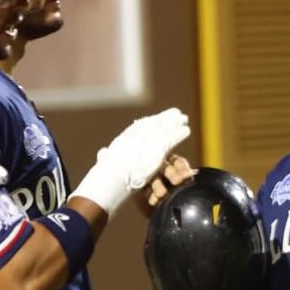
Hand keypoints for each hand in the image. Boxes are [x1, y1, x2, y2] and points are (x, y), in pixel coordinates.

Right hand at [72, 108, 190, 213]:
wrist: (113, 176)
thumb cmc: (106, 173)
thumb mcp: (105, 161)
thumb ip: (106, 156)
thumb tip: (103, 153)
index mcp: (125, 139)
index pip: (138, 127)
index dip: (149, 122)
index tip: (155, 119)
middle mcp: (137, 136)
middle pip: (154, 123)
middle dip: (164, 118)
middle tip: (174, 113)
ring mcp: (148, 141)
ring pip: (165, 128)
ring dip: (175, 122)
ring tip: (183, 118)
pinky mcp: (158, 149)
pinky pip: (172, 138)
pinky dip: (179, 134)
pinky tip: (186, 130)